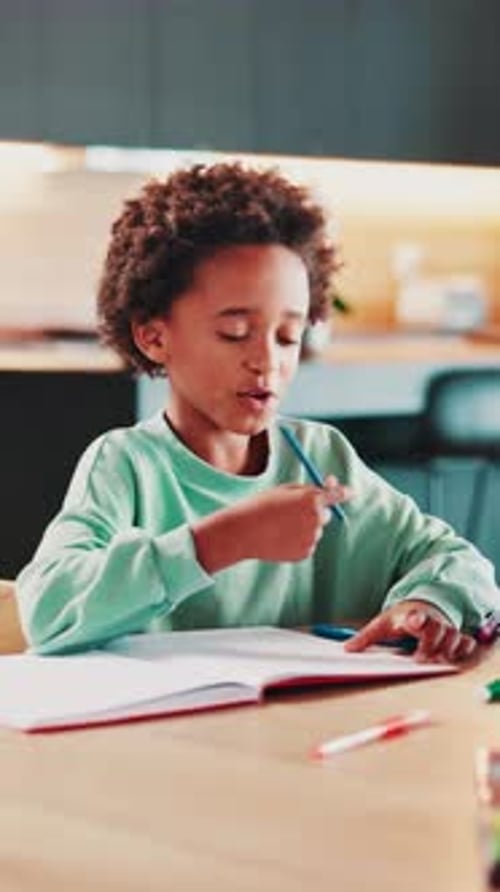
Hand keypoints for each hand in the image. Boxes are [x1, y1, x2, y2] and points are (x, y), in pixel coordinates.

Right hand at [192, 476, 351, 571]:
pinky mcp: (305, 552)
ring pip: (314, 530)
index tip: (351, 492)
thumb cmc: (261, 506)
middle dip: (315, 512)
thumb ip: (308, 490)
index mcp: (312, 499)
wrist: (244, 532)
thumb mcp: (284, 491)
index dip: (345, 492)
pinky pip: (307, 544)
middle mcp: (316, 519)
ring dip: (303, 527)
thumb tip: (329, 488)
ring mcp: (312, 538)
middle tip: (291, 511)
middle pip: (326, 515)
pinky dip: (297, 541)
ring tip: (279, 526)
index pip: (337, 495)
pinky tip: (279, 538)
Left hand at [344, 599, 476, 662]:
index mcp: (413, 616)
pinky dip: (463, 652)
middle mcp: (433, 622)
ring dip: (447, 651)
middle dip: (432, 645)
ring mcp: (447, 630)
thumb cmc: (403, 617)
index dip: (418, 619)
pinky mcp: (457, 639)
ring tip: (434, 661)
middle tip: (420, 658)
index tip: (414, 621)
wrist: (423, 607)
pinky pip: (467, 645)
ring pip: (456, 639)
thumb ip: (367, 637)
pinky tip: (451, 660)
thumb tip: (347, 649)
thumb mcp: (383, 623)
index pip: (418, 616)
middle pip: (440, 630)